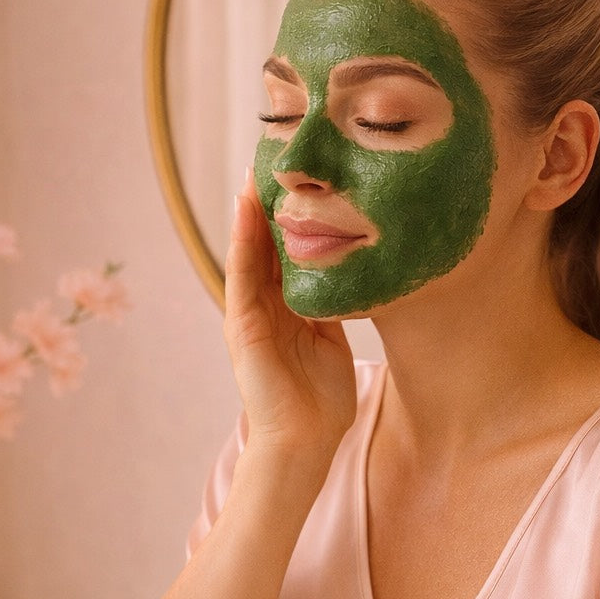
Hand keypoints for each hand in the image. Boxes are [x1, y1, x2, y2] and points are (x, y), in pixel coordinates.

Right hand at [223, 170, 355, 462]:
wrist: (304, 442)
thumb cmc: (322, 401)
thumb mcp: (334, 340)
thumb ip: (335, 307)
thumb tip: (356, 276)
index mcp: (288, 308)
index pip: (289, 252)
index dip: (294, 215)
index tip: (305, 178)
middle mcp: (265, 305)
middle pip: (267, 243)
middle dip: (271, 203)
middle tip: (278, 157)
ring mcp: (250, 313)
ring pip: (251, 250)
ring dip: (251, 210)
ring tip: (256, 168)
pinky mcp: (242, 323)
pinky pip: (242, 272)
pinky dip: (242, 239)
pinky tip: (245, 206)